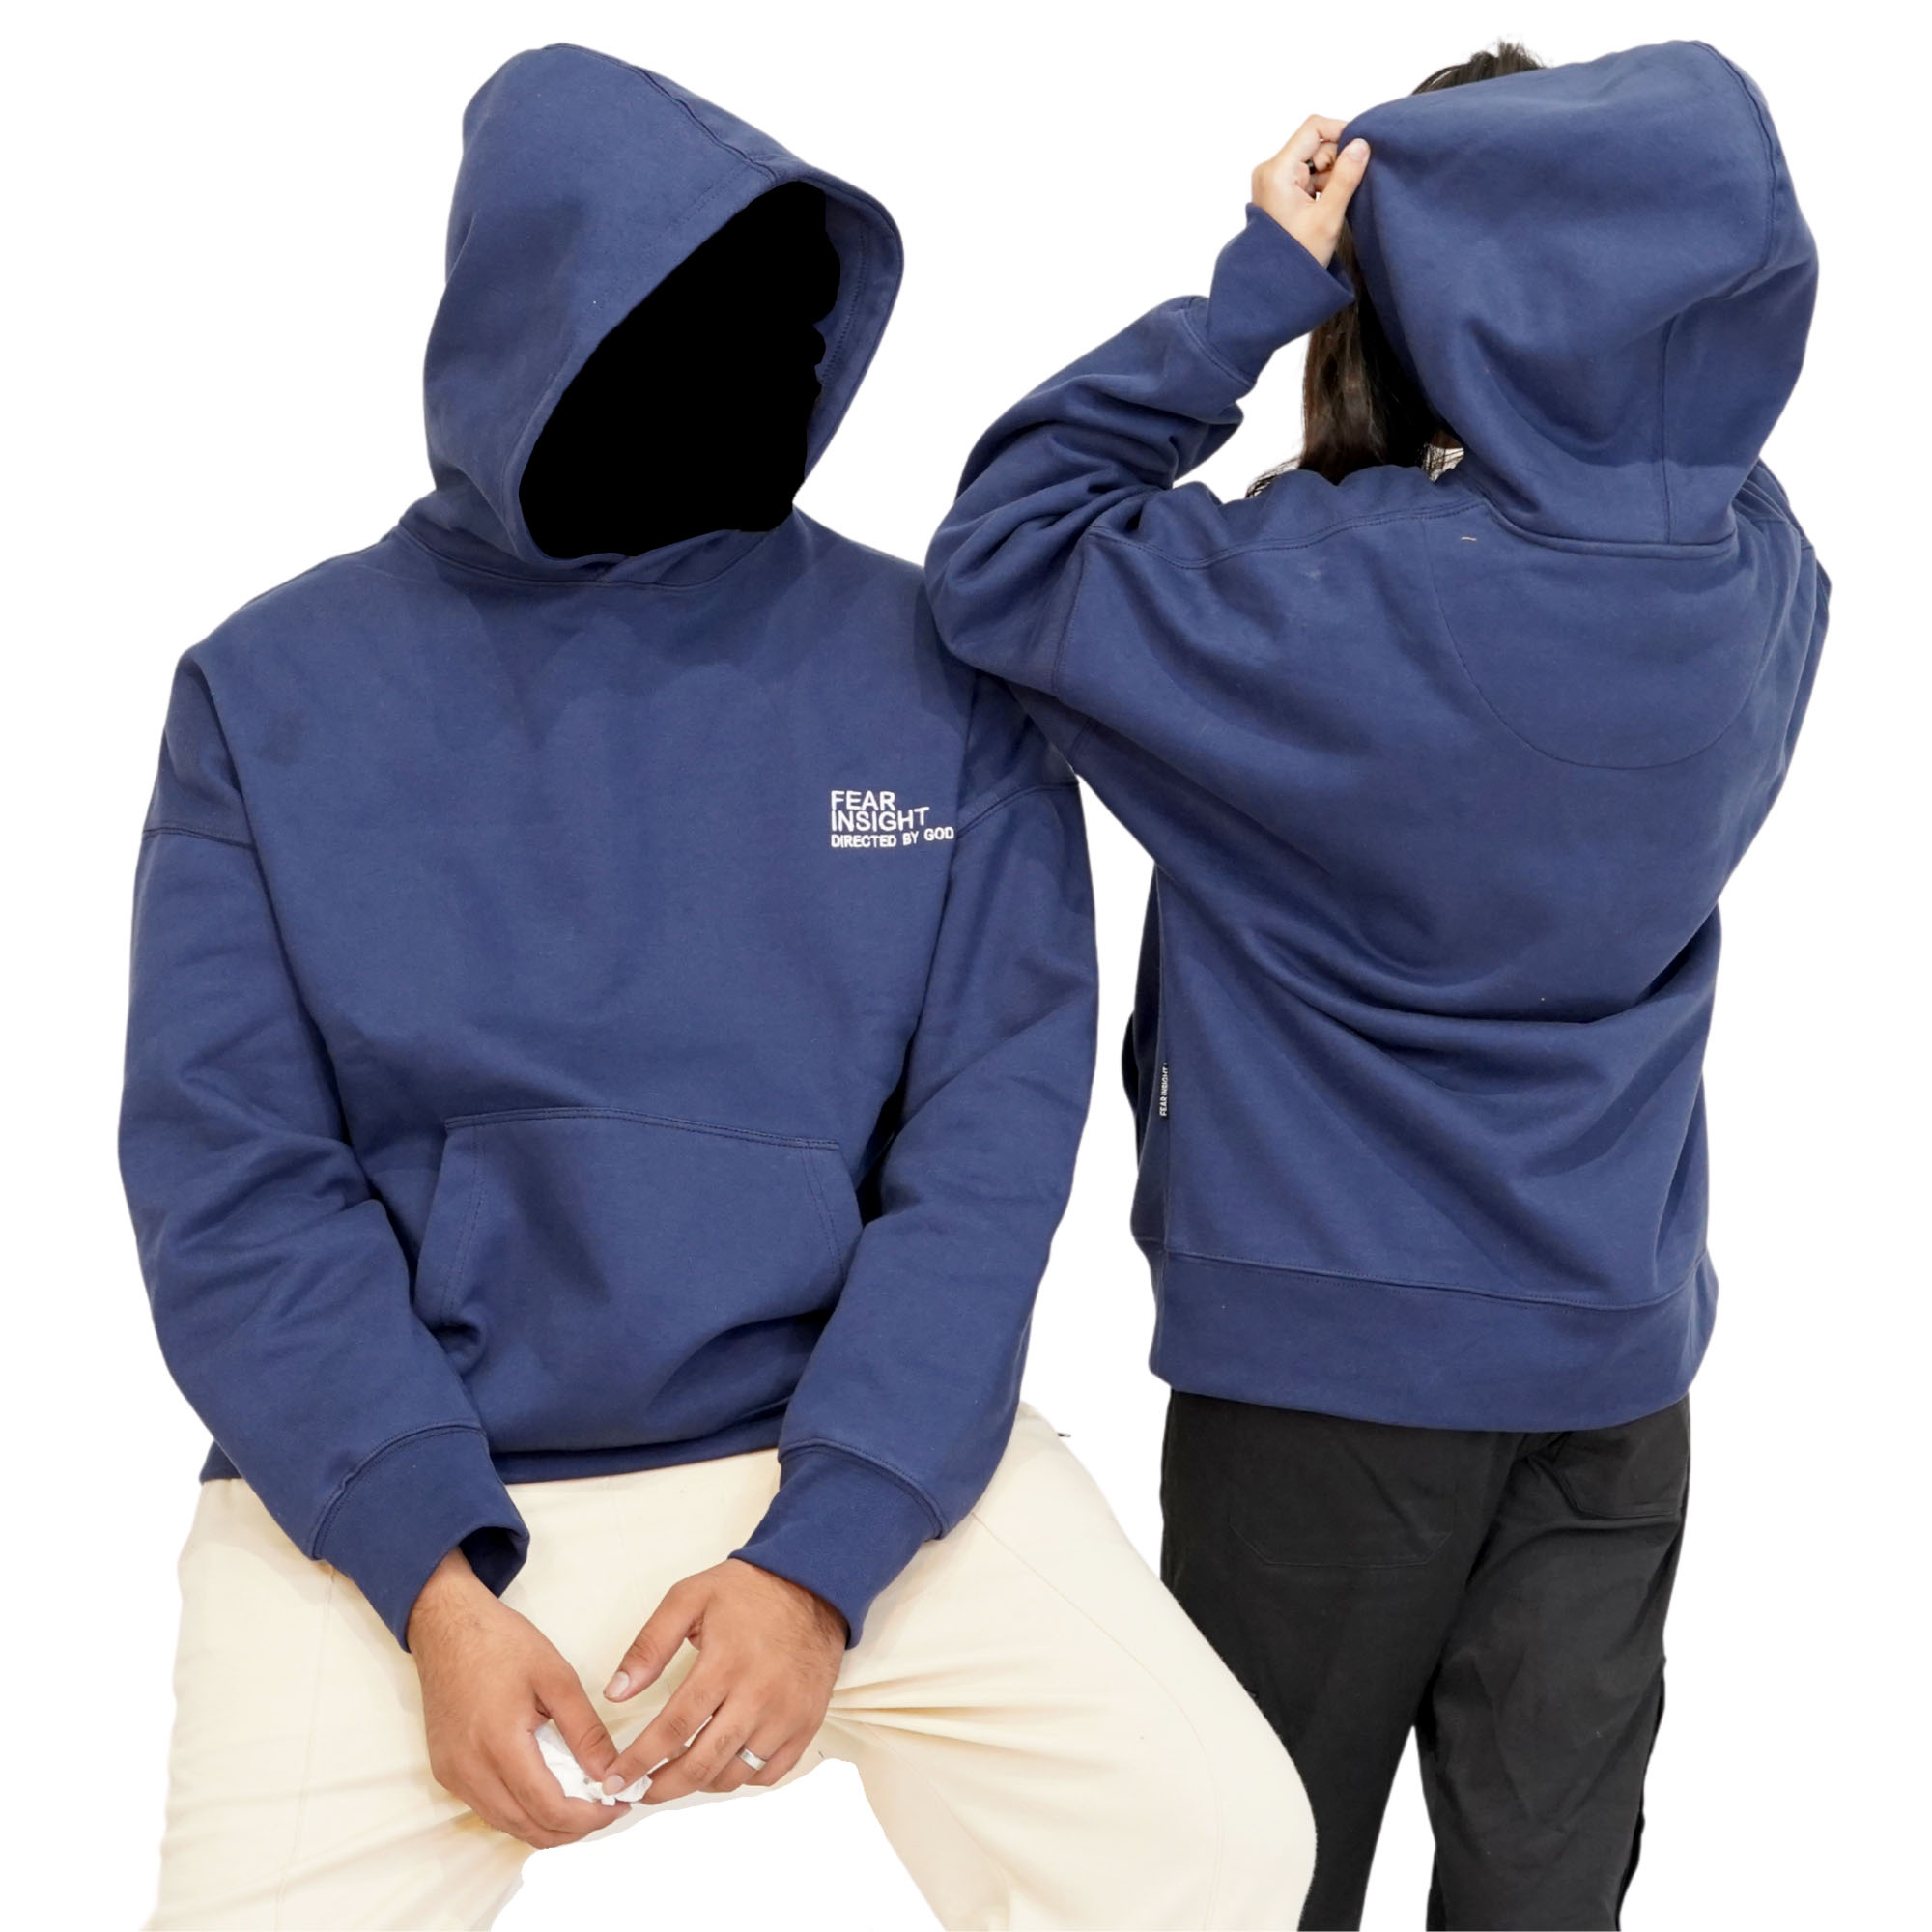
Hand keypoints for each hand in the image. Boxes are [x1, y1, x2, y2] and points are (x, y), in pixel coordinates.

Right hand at [407, 1548, 623, 1847]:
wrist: (447, 1626)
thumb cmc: (503, 1644)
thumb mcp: (556, 1677)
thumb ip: (585, 1730)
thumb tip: (610, 1773)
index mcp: (499, 1745)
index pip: (549, 1808)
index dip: (588, 1818)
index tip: (619, 1805)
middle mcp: (469, 1771)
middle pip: (528, 1827)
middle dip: (573, 1829)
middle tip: (608, 1809)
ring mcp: (453, 1775)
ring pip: (506, 1824)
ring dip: (547, 1825)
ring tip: (584, 1804)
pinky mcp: (446, 1772)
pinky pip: (489, 1809)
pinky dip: (521, 1812)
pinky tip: (547, 1793)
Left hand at [598, 1558, 844, 1804]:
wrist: (814, 1585)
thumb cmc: (747, 1591)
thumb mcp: (689, 1598)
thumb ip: (649, 1645)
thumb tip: (616, 1692)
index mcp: (724, 1664)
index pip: (673, 1728)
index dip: (639, 1761)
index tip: (614, 1780)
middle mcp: (758, 1697)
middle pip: (702, 1763)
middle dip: (662, 1787)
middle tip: (637, 1792)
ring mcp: (786, 1715)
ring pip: (734, 1775)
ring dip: (698, 1785)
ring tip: (676, 1776)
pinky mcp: (806, 1724)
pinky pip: (768, 1774)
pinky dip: (740, 1779)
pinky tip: (720, 1765)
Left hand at [1251, 116, 1369, 265]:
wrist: (1275, 285)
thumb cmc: (1297, 258)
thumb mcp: (1327, 218)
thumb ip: (1346, 178)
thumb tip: (1362, 144)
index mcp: (1277, 171)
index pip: (1313, 128)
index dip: (1341, 132)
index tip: (1360, 151)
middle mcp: (1271, 170)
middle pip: (1315, 144)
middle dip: (1335, 162)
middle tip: (1340, 193)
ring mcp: (1273, 179)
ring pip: (1314, 160)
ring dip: (1330, 177)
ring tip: (1329, 207)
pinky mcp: (1279, 189)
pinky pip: (1307, 175)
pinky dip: (1322, 186)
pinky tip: (1324, 207)